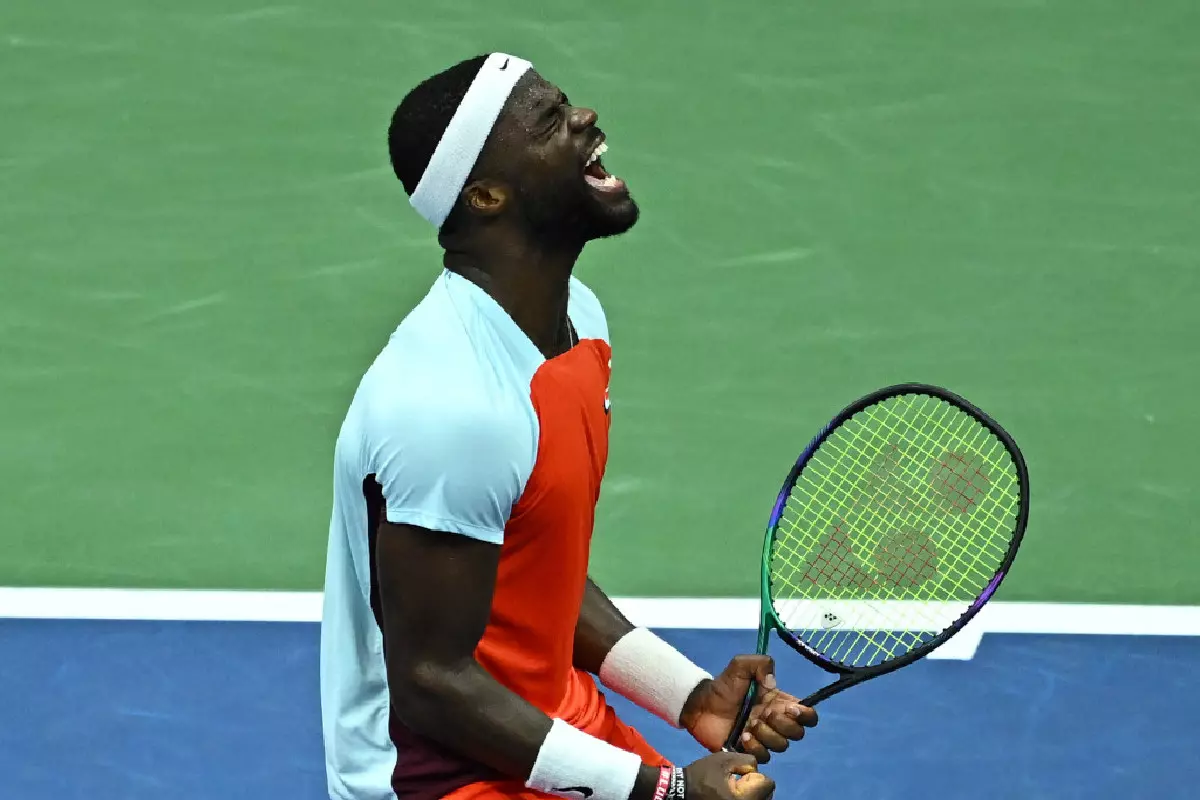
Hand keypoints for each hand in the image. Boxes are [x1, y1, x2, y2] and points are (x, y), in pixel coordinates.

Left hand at [679, 655, 817, 762]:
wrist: (701, 704)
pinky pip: (764, 757)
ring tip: (749, 725)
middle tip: (765, 714)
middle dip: (784, 725)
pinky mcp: (750, 751)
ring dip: (767, 735)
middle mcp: (775, 722)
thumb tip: (773, 684)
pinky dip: (755, 747)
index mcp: (779, 703)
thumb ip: (761, 664)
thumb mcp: (741, 665)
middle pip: (797, 733)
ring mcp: (764, 738)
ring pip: (782, 746)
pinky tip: (742, 736)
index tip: (789, 709)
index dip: (805, 715)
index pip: (807, 715)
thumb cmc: (723, 686)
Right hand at [683, 752, 774, 799]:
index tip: (740, 775)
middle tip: (737, 782)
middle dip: (757, 785)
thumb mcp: (724, 759)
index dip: (755, 774)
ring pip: (762, 799)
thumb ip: (747, 761)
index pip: (768, 783)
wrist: (683, 791)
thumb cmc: (703, 774)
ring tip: (735, 789)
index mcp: (743, 797)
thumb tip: (756, 771)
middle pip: (768, 794)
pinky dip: (747, 797)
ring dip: (754, 793)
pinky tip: (733, 795)